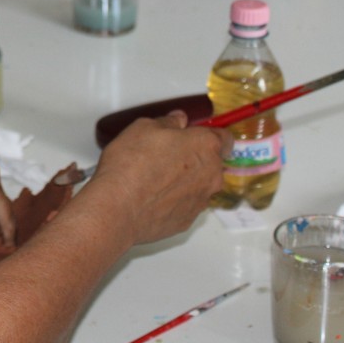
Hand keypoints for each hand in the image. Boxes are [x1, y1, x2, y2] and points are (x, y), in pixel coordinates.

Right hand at [89, 111, 230, 244]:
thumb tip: (177, 121)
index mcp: (205, 146)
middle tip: (165, 155)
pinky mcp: (187, 221)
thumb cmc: (132, 164)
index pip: (225, 138)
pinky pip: (185, 205)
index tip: (193, 135)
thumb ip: (167, 122)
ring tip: (154, 179)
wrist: (118, 207)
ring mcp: (200, 200)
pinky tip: (151, 196)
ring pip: (198, 185)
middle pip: (211, 163)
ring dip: (183, 181)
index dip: (208, 135)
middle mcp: (211, 175)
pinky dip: (173, 200)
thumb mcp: (143, 127)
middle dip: (193, 158)